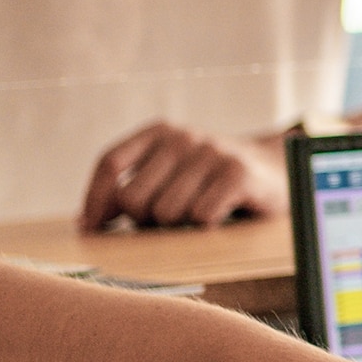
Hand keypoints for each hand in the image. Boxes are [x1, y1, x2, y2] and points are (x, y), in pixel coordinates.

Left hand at [79, 122, 289, 229]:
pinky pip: (201, 216)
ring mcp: (211, 153)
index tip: (92, 229)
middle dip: (145, 220)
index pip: (110, 163)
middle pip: (133, 198)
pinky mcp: (237, 174)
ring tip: (198, 214)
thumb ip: (132, 188)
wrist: (276, 171)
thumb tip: (85, 223)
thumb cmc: (211, 181)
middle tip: (168, 219)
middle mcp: (183, 137)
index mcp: (160, 131)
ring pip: (166, 213)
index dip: (95, 200)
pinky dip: (207, 226)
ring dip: (179, 226)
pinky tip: (220, 216)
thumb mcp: (171, 172)